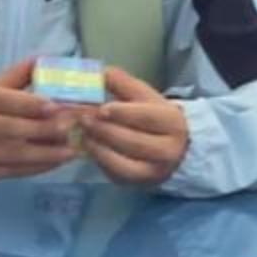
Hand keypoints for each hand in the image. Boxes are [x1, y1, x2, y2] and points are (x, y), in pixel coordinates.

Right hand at [0, 62, 77, 186]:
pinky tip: (55, 161)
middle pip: (9, 128)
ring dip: (46, 152)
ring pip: (13, 153)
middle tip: (72, 126)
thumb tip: (47, 61)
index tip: (56, 105)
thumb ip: (14, 77)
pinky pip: (12, 171)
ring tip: (72, 148)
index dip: (28, 104)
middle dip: (44, 129)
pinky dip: (37, 167)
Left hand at [82, 67, 191, 186]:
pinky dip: (100, 162)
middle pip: (133, 142)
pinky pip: (117, 175)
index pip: (147, 118)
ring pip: (123, 164)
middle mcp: (168, 151)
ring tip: (84, 134)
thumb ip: (122, 84)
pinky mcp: (139, 184)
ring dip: (99, 148)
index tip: (101, 108)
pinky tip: (90, 149)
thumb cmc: (153, 116)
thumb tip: (99, 73)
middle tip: (83, 119)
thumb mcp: (144, 96)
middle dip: (105, 130)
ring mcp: (154, 171)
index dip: (123, 113)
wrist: (172, 147)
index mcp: (172, 123)